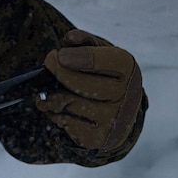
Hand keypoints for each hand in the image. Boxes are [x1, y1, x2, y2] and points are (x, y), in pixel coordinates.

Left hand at [36, 29, 143, 151]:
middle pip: (77, 83)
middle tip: (49, 63)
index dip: (74, 57)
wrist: (116, 111)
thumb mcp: (98, 51)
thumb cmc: (102, 73)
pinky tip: (62, 108)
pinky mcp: (98, 139)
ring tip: (54, 89)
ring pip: (66, 102)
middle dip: (56, 71)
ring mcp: (113, 120)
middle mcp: (126, 95)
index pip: (98, 60)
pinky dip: (55, 114)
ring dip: (52, 95)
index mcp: (128, 68)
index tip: (58, 55)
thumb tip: (71, 38)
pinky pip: (63, 122)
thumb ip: (84, 41)